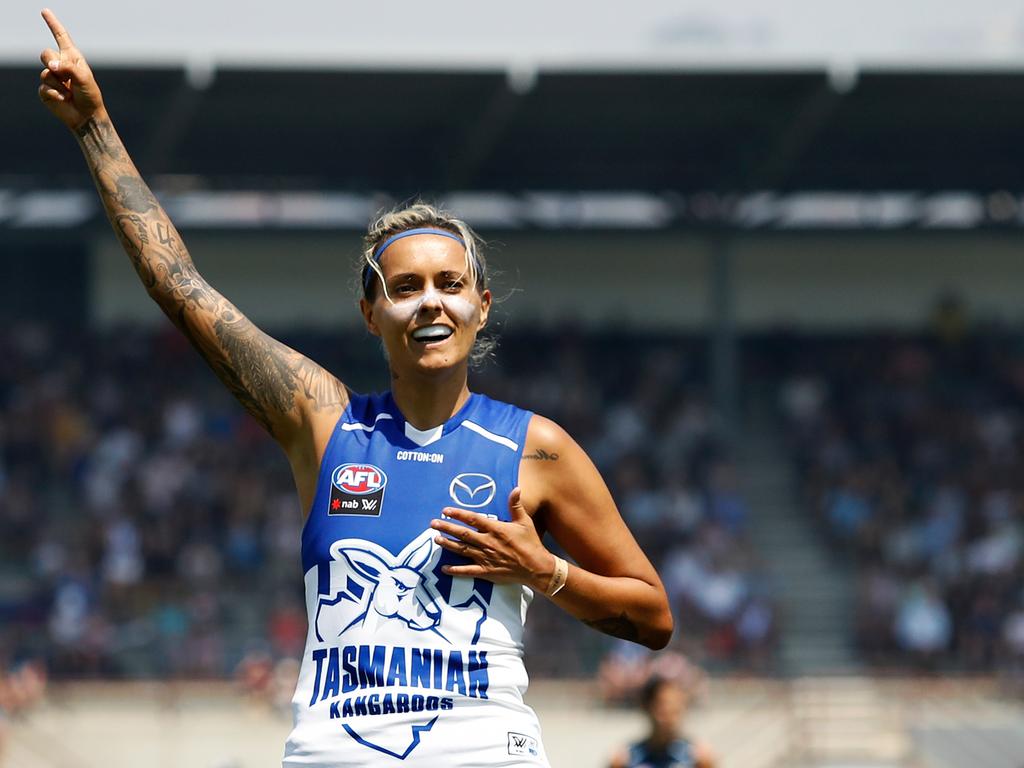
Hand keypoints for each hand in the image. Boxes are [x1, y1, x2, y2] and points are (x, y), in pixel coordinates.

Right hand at [38, 8, 104, 129]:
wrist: (86, 116)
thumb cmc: (90, 96)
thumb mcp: (84, 78)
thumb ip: (68, 68)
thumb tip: (51, 66)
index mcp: (72, 58)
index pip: (61, 37)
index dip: (53, 24)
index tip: (45, 11)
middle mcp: (60, 65)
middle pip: (46, 54)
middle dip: (53, 64)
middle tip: (66, 77)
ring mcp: (51, 77)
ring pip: (45, 72)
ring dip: (59, 83)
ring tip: (70, 92)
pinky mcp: (45, 90)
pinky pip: (44, 87)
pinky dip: (55, 93)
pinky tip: (64, 99)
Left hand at [431, 487, 554, 590]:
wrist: (536, 567)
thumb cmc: (531, 543)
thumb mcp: (525, 521)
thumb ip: (516, 505)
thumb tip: (516, 488)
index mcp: (496, 529)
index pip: (473, 519)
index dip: (458, 514)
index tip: (446, 510)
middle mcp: (488, 542)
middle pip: (463, 534)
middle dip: (447, 528)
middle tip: (433, 524)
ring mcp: (486, 557)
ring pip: (462, 550)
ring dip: (448, 544)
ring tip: (436, 539)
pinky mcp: (486, 571)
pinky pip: (467, 571)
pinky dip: (455, 570)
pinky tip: (444, 568)